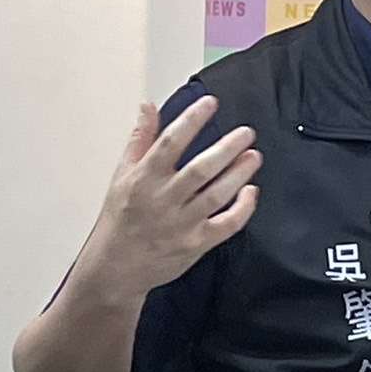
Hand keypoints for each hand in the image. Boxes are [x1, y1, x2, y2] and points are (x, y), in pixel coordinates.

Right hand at [85, 95, 260, 300]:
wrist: (116, 268)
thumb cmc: (120, 218)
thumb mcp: (122, 174)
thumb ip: (140, 139)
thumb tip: (148, 106)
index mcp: (144, 179)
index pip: (169, 143)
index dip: (191, 121)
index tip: (210, 103)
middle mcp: (163, 200)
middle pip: (200, 169)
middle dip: (226, 148)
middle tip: (246, 133)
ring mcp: (181, 224)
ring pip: (216, 195)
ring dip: (239, 174)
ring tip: (254, 156)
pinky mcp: (196, 243)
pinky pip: (226, 225)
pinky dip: (242, 208)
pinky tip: (251, 191)